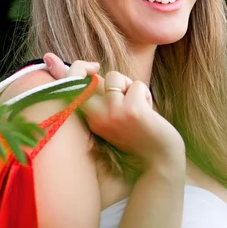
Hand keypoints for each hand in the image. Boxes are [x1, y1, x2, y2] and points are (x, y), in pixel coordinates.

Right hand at [43, 53, 184, 170]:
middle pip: (79, 77)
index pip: (67, 87)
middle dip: (85, 67)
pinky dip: (145, 94)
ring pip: (115, 77)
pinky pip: (137, 85)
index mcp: (87, 118)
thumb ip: (93, 93)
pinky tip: (149, 113)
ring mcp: (112, 114)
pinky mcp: (132, 111)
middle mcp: (95, 117)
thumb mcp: (110, 113)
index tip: (90, 66)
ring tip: (136, 106)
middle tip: (104, 77)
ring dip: (129, 87)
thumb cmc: (137, 133)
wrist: (160, 160)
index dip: (69, 68)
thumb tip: (68, 68)